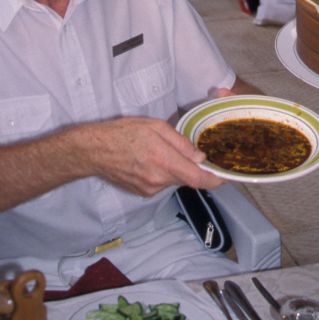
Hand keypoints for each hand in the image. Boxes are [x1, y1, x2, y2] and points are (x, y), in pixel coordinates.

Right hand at [83, 116, 223, 194]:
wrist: (94, 150)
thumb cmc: (123, 133)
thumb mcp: (156, 127)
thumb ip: (180, 143)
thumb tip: (199, 156)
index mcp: (165, 162)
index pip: (198, 179)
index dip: (216, 179)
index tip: (225, 176)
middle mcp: (159, 180)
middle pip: (187, 179)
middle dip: (192, 168)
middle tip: (191, 152)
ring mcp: (149, 189)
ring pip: (174, 180)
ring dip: (175, 169)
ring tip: (161, 152)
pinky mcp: (142, 192)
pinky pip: (161, 183)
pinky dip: (162, 173)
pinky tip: (150, 160)